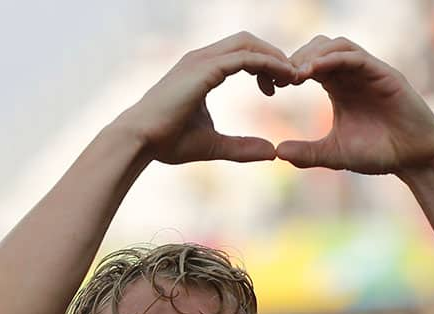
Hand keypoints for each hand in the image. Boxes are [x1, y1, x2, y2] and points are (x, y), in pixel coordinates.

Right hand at [115, 32, 296, 164]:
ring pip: (249, 43)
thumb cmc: (167, 142)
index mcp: (201, 70)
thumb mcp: (213, 145)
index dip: (264, 65)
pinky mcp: (204, 69)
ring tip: (294, 78)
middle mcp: (201, 58)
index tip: (277, 88)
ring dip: (275, 57)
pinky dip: (268, 64)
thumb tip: (272, 153)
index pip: (241, 53)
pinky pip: (245, 57)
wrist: (140, 140)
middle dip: (273, 56)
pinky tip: (283, 79)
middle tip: (292, 80)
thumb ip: (242, 147)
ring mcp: (202, 60)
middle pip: (248, 41)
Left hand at [277, 36, 433, 174]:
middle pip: (319, 47)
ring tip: (295, 73)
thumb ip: (308, 152)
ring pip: (337, 46)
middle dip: (296, 57)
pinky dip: (334, 59)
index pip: (309, 63)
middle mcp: (353, 74)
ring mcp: (370, 71)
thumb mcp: (335, 154)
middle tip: (279, 77)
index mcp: (339, 86)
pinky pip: (357, 57)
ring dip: (313, 54)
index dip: (288, 69)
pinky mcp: (385, 74)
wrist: (414, 160)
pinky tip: (315, 71)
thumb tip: (277, 152)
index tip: (271, 85)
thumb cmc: (379, 154)